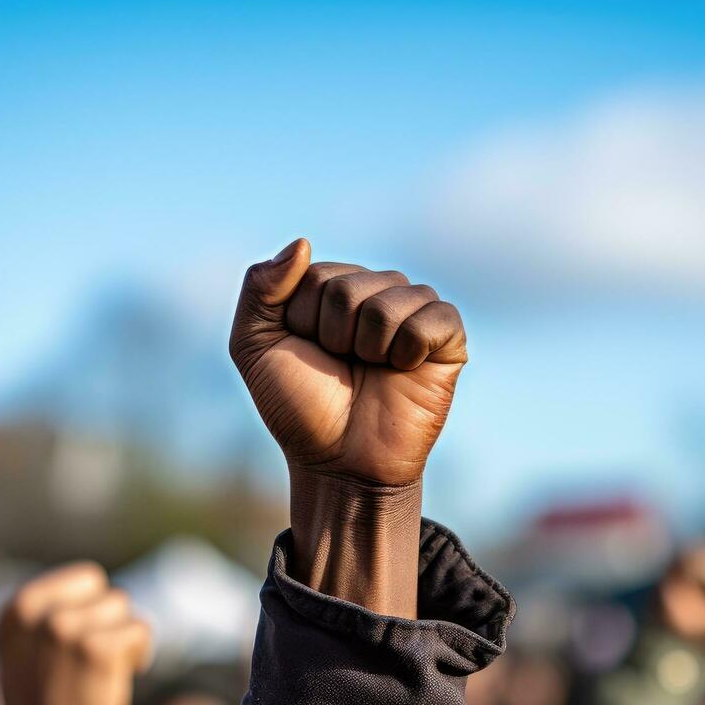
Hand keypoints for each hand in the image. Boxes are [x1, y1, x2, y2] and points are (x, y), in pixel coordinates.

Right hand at [0, 563, 151, 704]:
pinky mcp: (98, 649)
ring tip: (111, 665)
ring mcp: (68, 629)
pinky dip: (142, 651)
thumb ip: (48, 610)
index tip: (87, 636)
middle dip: (110, 619)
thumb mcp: (27, 645)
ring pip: (123, 606)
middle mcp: (40, 614)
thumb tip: (92, 578)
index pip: (85, 578)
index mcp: (18, 608)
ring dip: (125, 634)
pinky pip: (140, 628)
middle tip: (101, 654)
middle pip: (106, 590)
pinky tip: (129, 671)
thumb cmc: (43, 697)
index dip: (95, 606)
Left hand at [229, 238, 466, 487]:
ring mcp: (413, 313)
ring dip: (370, 347)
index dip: (304, 321)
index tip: (309, 354)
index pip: (316, 274)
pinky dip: (410, 348)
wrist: (341, 462)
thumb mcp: (255, 346)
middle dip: (335, 336)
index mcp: (333, 289)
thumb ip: (259, 289)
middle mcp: (375, 293)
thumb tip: (303, 242)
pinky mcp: (448, 338)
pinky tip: (404, 370)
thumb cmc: (299, 408)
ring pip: (389, 299)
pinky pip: (433, 315)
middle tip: (342, 368)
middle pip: (349, 287)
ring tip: (371, 371)